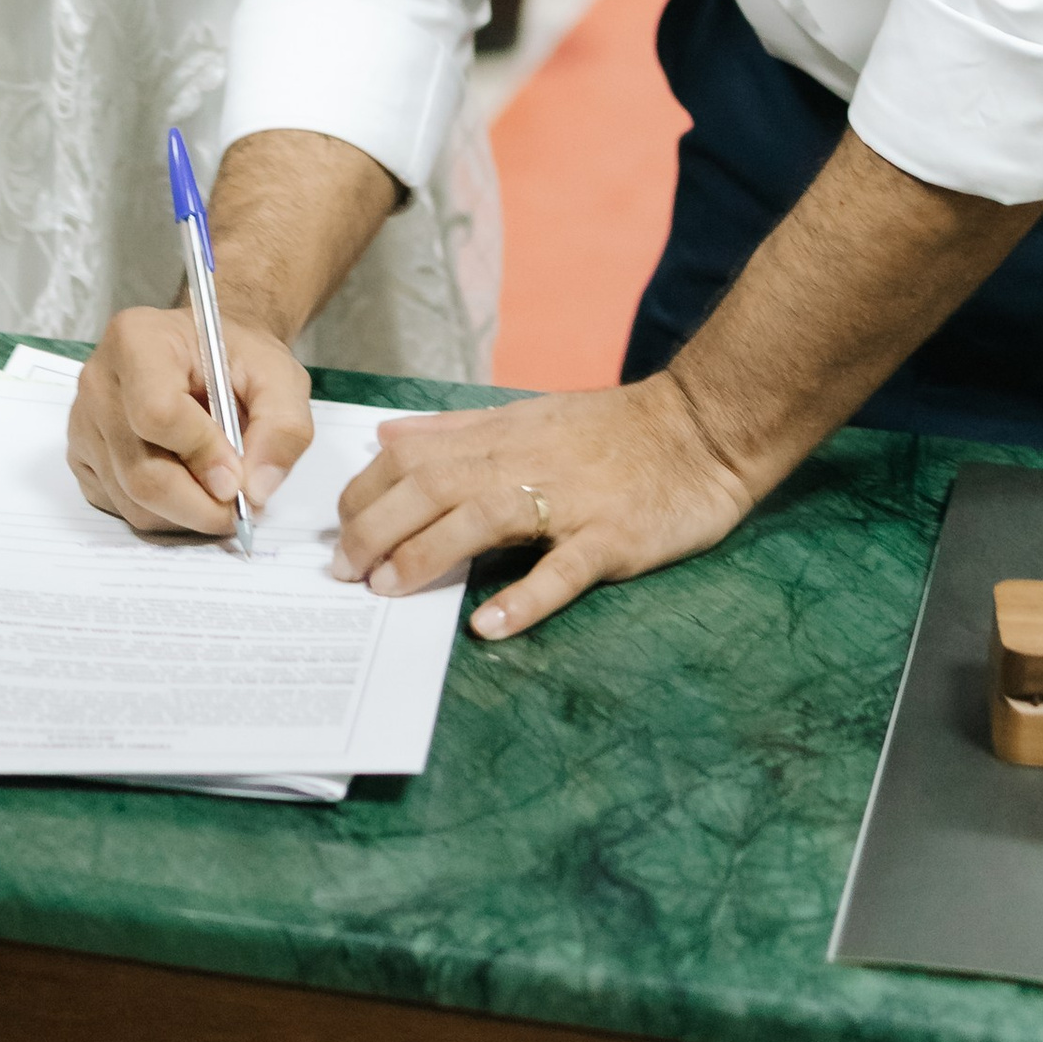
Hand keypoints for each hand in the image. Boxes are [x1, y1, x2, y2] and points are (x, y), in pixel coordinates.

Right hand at [68, 306, 315, 541]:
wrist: (207, 354)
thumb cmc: (236, 358)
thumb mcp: (279, 376)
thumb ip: (283, 428)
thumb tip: (255, 490)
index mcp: (137, 340)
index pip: (157, 412)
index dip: (202, 454)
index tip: (238, 476)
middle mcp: (98, 381)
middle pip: (141, 471)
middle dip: (200, 504)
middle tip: (241, 506)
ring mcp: (82, 423)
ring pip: (132, 500)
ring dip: (185, 514)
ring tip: (218, 490)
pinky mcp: (81, 458)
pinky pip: (119, 508)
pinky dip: (162, 514)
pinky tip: (187, 486)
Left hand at [337, 371, 754, 641]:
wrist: (703, 428)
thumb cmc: (613, 431)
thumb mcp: (528, 415)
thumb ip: (456, 431)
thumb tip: (386, 437)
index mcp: (503, 436)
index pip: (414, 455)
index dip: (368, 491)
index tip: (339, 530)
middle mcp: (527, 462)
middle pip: (435, 485)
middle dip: (378, 526)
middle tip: (344, 572)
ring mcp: (571, 499)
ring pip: (485, 517)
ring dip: (430, 552)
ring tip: (390, 589)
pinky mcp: (613, 536)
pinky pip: (565, 569)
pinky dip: (526, 597)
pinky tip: (491, 626)